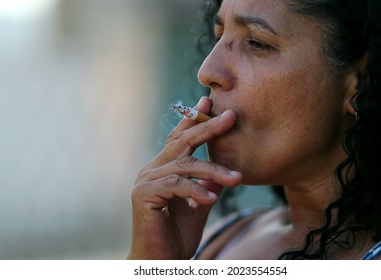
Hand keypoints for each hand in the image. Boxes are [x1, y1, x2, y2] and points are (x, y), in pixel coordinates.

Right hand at [128, 97, 241, 258]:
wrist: (160, 261)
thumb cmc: (178, 234)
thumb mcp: (200, 203)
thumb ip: (207, 184)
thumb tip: (224, 169)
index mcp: (162, 168)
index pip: (179, 139)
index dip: (194, 120)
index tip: (209, 102)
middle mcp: (152, 170)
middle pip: (182, 142)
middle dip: (207, 127)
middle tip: (231, 117)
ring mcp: (145, 181)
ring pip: (184, 165)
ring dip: (213, 171)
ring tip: (236, 179)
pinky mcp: (144, 195)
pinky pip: (175, 185)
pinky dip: (196, 190)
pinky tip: (211, 199)